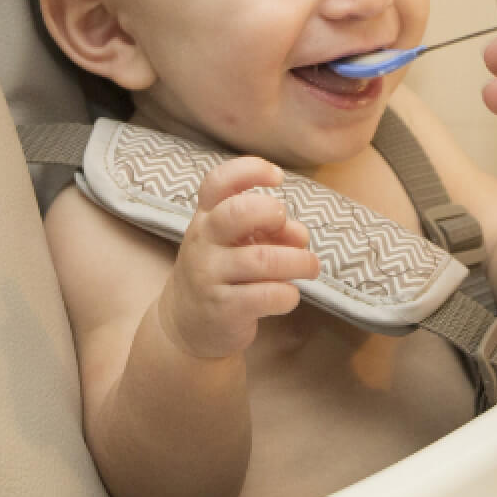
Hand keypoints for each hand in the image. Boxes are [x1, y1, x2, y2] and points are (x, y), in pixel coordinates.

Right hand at [157, 156, 321, 359]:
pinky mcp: (224, 309)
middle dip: (273, 213)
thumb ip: (269, 230)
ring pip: (263, 259)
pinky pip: (267, 295)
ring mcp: (209, 275)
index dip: (250, 170)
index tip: (277, 177)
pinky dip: (288, 294)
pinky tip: (288, 295)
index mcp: (206, 217)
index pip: (218, 182)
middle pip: (237, 213)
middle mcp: (203, 242)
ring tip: (309, 266)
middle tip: (286, 225)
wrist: (186, 325)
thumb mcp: (237, 243)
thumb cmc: (222, 273)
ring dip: (298, 261)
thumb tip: (299, 235)